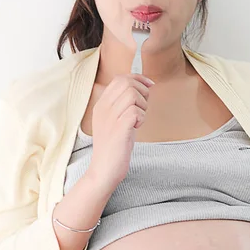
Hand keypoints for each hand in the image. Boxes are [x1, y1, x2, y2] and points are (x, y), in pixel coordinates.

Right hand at [87, 73, 154, 190]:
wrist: (104, 170)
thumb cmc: (114, 146)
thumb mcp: (115, 120)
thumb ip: (124, 104)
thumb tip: (143, 86)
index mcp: (101, 104)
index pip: (119, 79)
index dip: (138, 79)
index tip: (149, 85)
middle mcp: (103, 108)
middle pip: (127, 83)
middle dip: (142, 91)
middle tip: (143, 107)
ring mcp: (110, 118)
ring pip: (132, 95)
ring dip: (142, 106)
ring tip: (138, 120)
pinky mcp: (119, 129)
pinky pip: (135, 111)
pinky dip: (141, 117)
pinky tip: (137, 127)